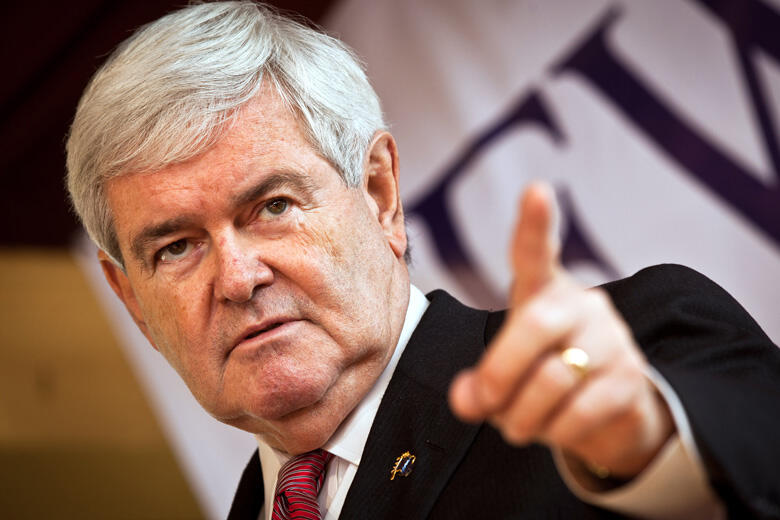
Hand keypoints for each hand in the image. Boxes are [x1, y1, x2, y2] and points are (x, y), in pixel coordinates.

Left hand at [448, 183, 672, 478]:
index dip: (535, 224)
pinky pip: (579, 414)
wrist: (609, 406)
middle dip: (498, 374)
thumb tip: (466, 401)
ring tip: (517, 425)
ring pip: (553, 379)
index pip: (536, 253)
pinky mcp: (631, 380)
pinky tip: (553, 430)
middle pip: (534, 325)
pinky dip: (554, 433)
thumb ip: (482, 382)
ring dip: (521, 417)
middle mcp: (583, 303)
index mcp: (545, 291)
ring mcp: (613, 339)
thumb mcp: (506, 371)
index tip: (537, 191)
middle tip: (480, 406)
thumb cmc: (544, 372)